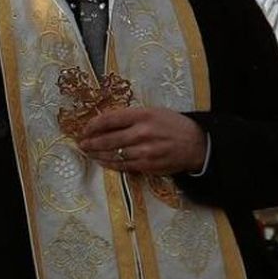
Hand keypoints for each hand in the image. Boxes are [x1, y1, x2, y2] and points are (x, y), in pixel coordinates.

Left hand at [79, 106, 207, 176]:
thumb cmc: (172, 124)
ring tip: (88, 153)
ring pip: (113, 155)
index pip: (109, 119)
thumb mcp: (153, 112)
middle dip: (90, 143)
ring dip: (97, 155)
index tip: (84, 129)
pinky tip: (103, 161)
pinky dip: (110, 164)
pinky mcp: (147, 166)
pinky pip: (123, 166)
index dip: (93, 125)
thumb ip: (130, 116)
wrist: (196, 144)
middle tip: (81, 144)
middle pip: (107, 139)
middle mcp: (142, 133)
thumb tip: (104, 122)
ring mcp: (144, 151)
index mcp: (142, 115)